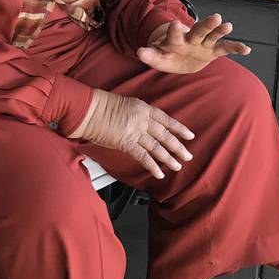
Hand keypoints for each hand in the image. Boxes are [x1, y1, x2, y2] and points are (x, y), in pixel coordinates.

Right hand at [67, 88, 193, 179]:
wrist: (89, 109)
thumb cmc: (102, 105)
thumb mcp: (126, 105)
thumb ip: (139, 115)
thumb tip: (146, 125)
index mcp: (143, 108)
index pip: (166, 119)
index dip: (179, 128)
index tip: (189, 135)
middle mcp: (143, 119)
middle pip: (165, 135)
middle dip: (178, 146)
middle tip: (188, 155)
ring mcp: (136, 131)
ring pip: (157, 147)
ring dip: (168, 158)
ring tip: (177, 166)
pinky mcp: (126, 143)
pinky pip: (143, 156)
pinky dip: (152, 166)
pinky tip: (159, 173)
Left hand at [136, 14, 250, 74]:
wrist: (177, 56)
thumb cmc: (166, 55)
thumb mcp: (156, 57)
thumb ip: (149, 55)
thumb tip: (139, 52)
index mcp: (175, 40)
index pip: (174, 34)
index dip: (175, 29)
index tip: (175, 22)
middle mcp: (191, 39)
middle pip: (199, 30)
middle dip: (207, 25)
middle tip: (216, 17)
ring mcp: (203, 44)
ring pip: (212, 36)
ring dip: (220, 31)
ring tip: (229, 26)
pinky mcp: (212, 51)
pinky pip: (224, 49)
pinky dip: (235, 48)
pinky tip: (246, 50)